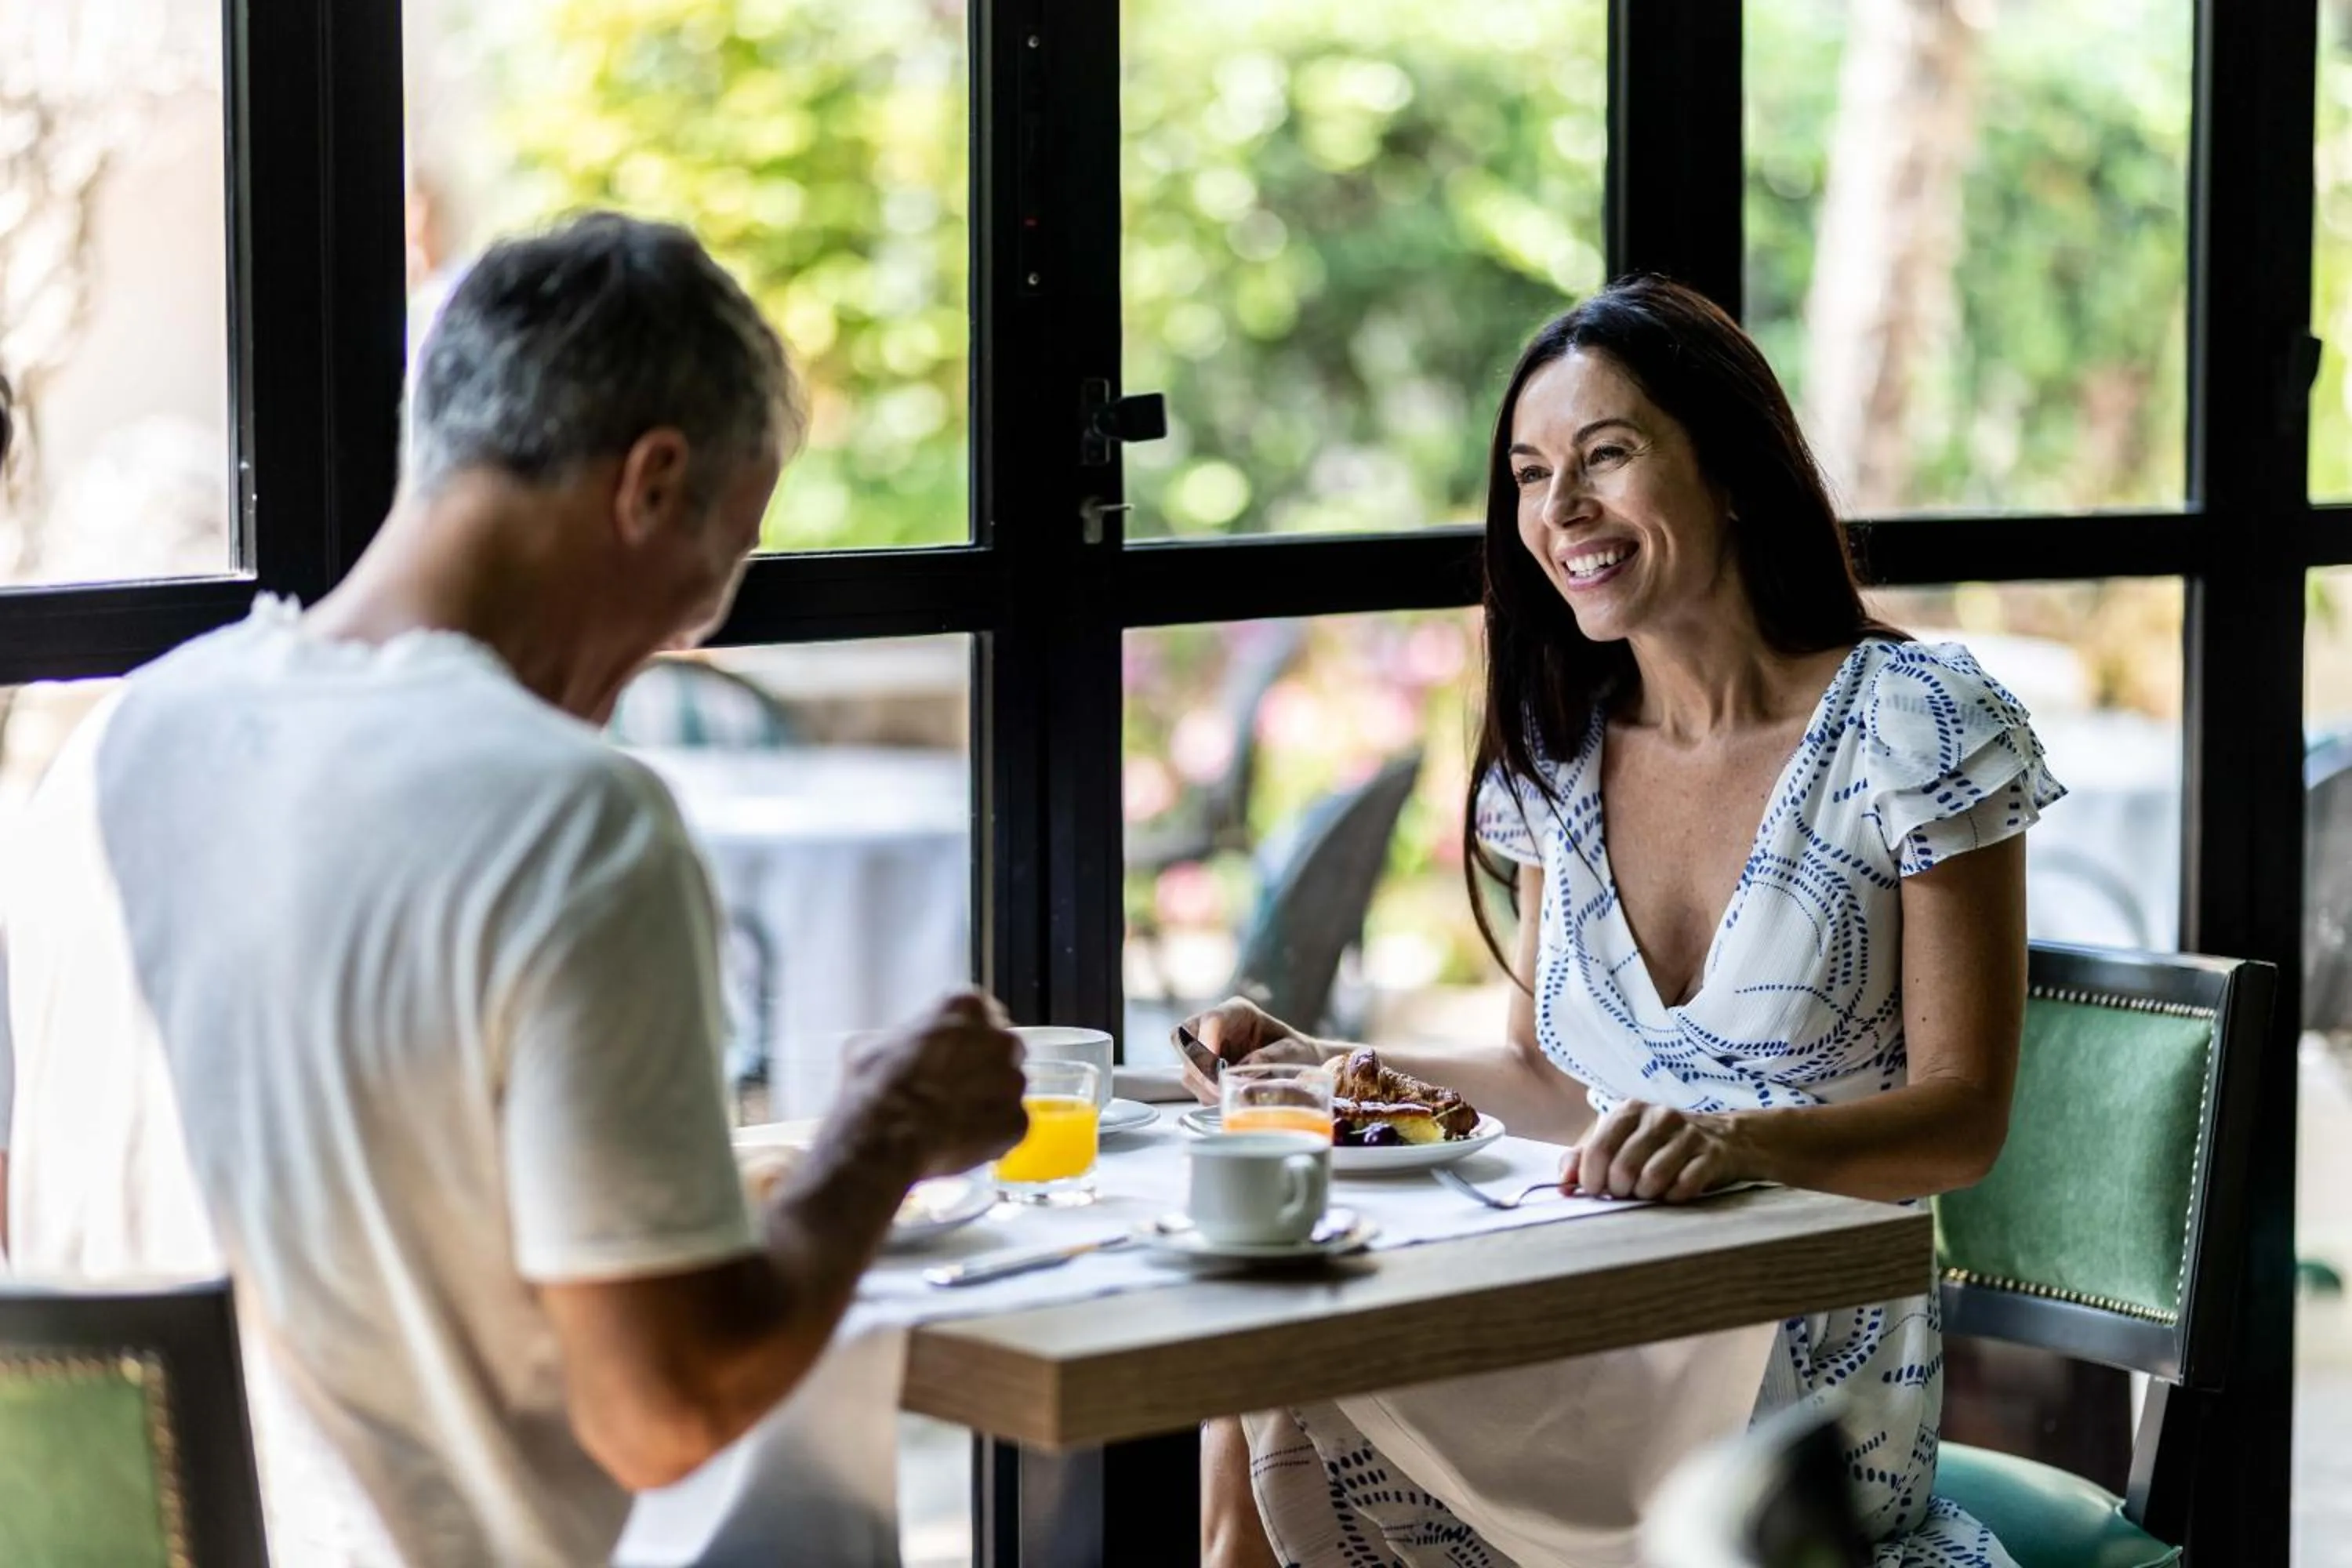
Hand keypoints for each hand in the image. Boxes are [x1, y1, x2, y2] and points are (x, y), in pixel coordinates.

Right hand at [835, 990, 1029, 1178]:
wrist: (884, 1141)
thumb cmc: (874, 1090)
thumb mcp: (869, 1046)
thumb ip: (898, 1040)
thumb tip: (892, 1051)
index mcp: (965, 1007)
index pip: (977, 1012)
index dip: (962, 1037)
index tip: (950, 1052)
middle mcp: (999, 1038)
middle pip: (1002, 1047)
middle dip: (984, 1066)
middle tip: (953, 1087)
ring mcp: (1013, 1082)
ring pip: (1009, 1088)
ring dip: (989, 1100)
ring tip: (953, 1119)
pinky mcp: (1017, 1122)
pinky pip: (1010, 1125)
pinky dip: (992, 1134)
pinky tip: (960, 1140)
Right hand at [1173, 997, 1325, 1103]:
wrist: (1298, 1064)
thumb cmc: (1297, 1051)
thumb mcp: (1293, 1050)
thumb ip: (1273, 1056)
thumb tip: (1246, 1069)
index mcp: (1237, 1011)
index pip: (1211, 1019)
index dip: (1207, 1041)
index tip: (1218, 1066)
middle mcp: (1216, 1025)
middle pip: (1183, 1037)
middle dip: (1197, 1066)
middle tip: (1218, 1087)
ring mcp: (1206, 1046)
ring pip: (1185, 1062)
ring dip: (1201, 1084)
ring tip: (1225, 1095)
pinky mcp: (1204, 1068)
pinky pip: (1191, 1080)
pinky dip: (1204, 1093)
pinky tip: (1224, 1097)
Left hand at [1561, 1100, 1745, 1201]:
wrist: (1725, 1139)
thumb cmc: (1659, 1146)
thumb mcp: (1620, 1143)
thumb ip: (1584, 1159)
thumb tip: (1562, 1184)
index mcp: (1630, 1110)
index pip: (1598, 1149)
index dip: (1591, 1179)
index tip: (1596, 1191)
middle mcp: (1659, 1116)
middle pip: (1623, 1168)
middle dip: (1620, 1191)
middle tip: (1626, 1193)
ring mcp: (1688, 1134)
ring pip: (1652, 1178)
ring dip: (1646, 1196)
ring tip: (1648, 1192)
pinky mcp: (1712, 1155)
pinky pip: (1684, 1186)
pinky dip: (1673, 1197)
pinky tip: (1673, 1192)